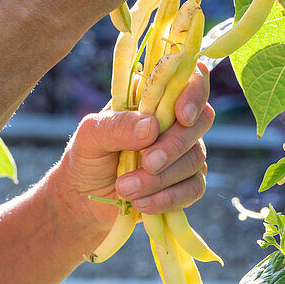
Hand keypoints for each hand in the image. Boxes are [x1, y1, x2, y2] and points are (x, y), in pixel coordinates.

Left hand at [51, 65, 212, 248]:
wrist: (83, 202)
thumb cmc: (87, 158)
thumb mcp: (91, 135)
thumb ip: (117, 126)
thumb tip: (152, 126)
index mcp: (154, 98)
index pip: (190, 80)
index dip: (194, 93)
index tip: (181, 115)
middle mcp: (175, 121)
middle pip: (201, 119)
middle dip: (174, 145)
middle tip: (146, 163)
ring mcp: (185, 152)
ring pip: (196, 158)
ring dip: (161, 178)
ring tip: (125, 189)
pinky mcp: (186, 182)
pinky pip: (194, 188)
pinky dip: (168, 198)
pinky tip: (142, 204)